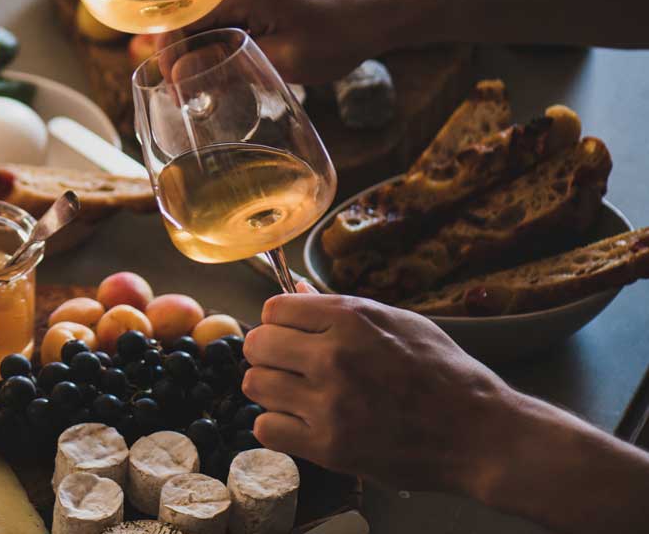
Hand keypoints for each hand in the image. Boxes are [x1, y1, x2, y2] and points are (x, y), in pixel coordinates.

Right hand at [193, 0, 393, 83]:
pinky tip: (217, 56)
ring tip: (198, 78)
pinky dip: (210, 28)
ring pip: (196, 5)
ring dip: (193, 40)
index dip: (171, 55)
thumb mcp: (285, 60)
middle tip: (184, 91)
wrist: (376, 7)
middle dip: (177, 49)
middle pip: (183, 8)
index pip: (181, 17)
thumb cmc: (340, 34)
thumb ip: (227, 65)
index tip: (176, 88)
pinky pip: (214, 0)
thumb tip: (178, 77)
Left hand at [241, 287, 513, 493]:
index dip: (279, 321)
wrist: (480, 433)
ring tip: (295, 392)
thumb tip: (293, 288)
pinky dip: (276, 426)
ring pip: (255, 385)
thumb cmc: (443, 372)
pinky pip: (266, 429)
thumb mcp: (397, 321)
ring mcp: (329, 404)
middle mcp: (333, 357)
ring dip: (270, 388)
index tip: (291, 333)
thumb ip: (339, 307)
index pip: (273, 308)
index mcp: (350, 318)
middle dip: (267, 352)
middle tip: (288, 364)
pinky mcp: (329, 447)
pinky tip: (299, 421)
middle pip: (256, 345)